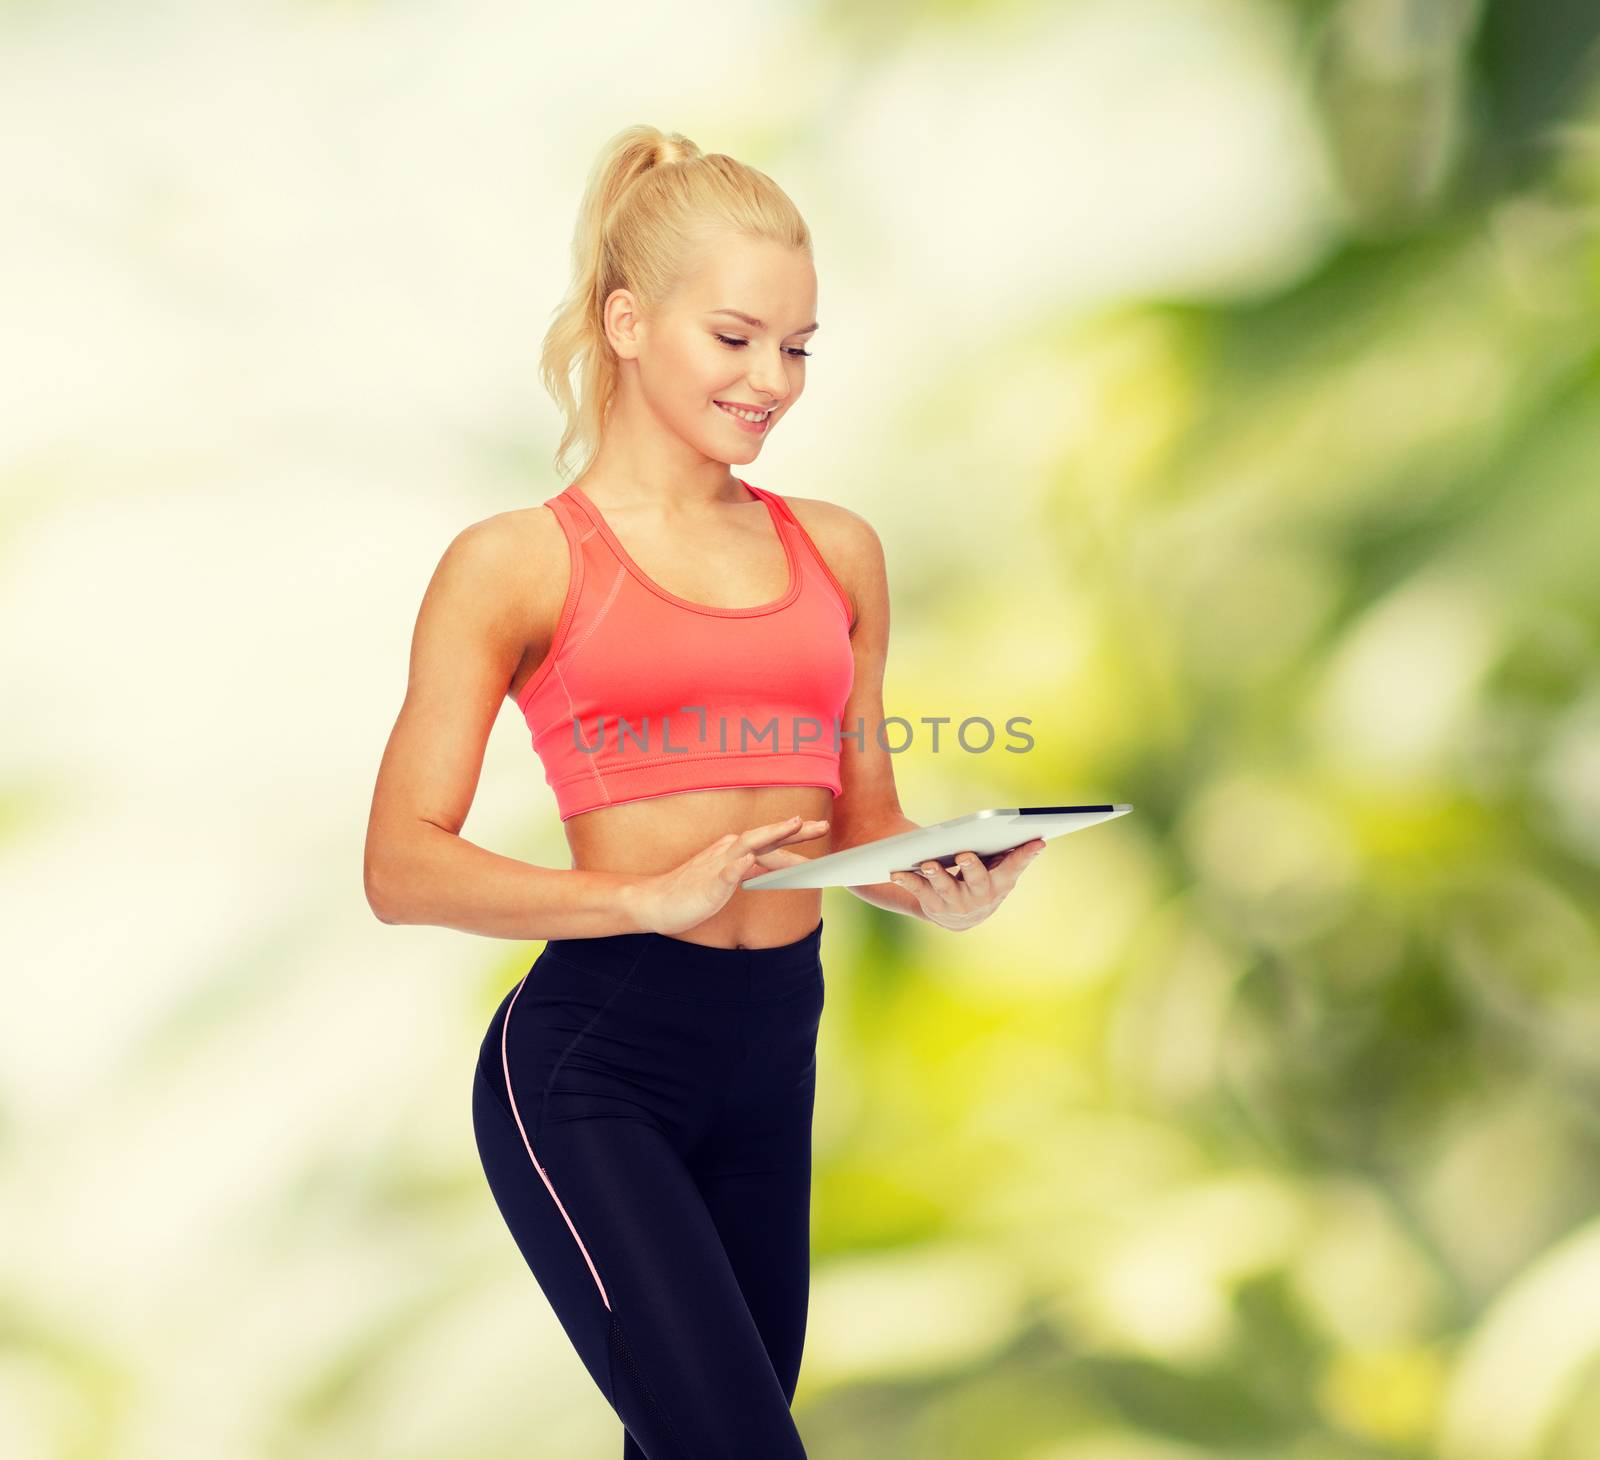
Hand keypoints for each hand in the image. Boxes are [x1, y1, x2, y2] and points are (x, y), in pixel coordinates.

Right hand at [626, 814, 831, 936]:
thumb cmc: (693, 891)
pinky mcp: (706, 883)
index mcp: (736, 851)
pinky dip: (737, 865)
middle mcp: (729, 852)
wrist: (656, 902)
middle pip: (766, 837)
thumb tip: (776, 866)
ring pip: (749, 845)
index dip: (796, 835)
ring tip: (793, 824)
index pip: (771, 841)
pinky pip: (723, 873)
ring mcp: (717, 865)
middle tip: (823, 824)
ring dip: (772, 833)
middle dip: (795, 830)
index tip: (821, 827)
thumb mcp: (729, 878)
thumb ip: (751, 869)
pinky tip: (749, 858)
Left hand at [888, 839, 1046, 930]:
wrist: (955, 914)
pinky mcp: (933, 907)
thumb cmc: (979, 879)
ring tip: (928, 862)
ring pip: (946, 888)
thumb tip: (1035, 840)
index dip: (1025, 856)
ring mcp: (956, 905)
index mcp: (1000, 884)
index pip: (1014, 868)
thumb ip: (1010, 857)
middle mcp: (980, 898)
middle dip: (972, 867)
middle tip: (965, 854)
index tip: (1037, 841)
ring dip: (937, 875)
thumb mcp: (996, 869)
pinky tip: (896, 872)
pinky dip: (908, 880)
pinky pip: (919, 891)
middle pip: (977, 881)